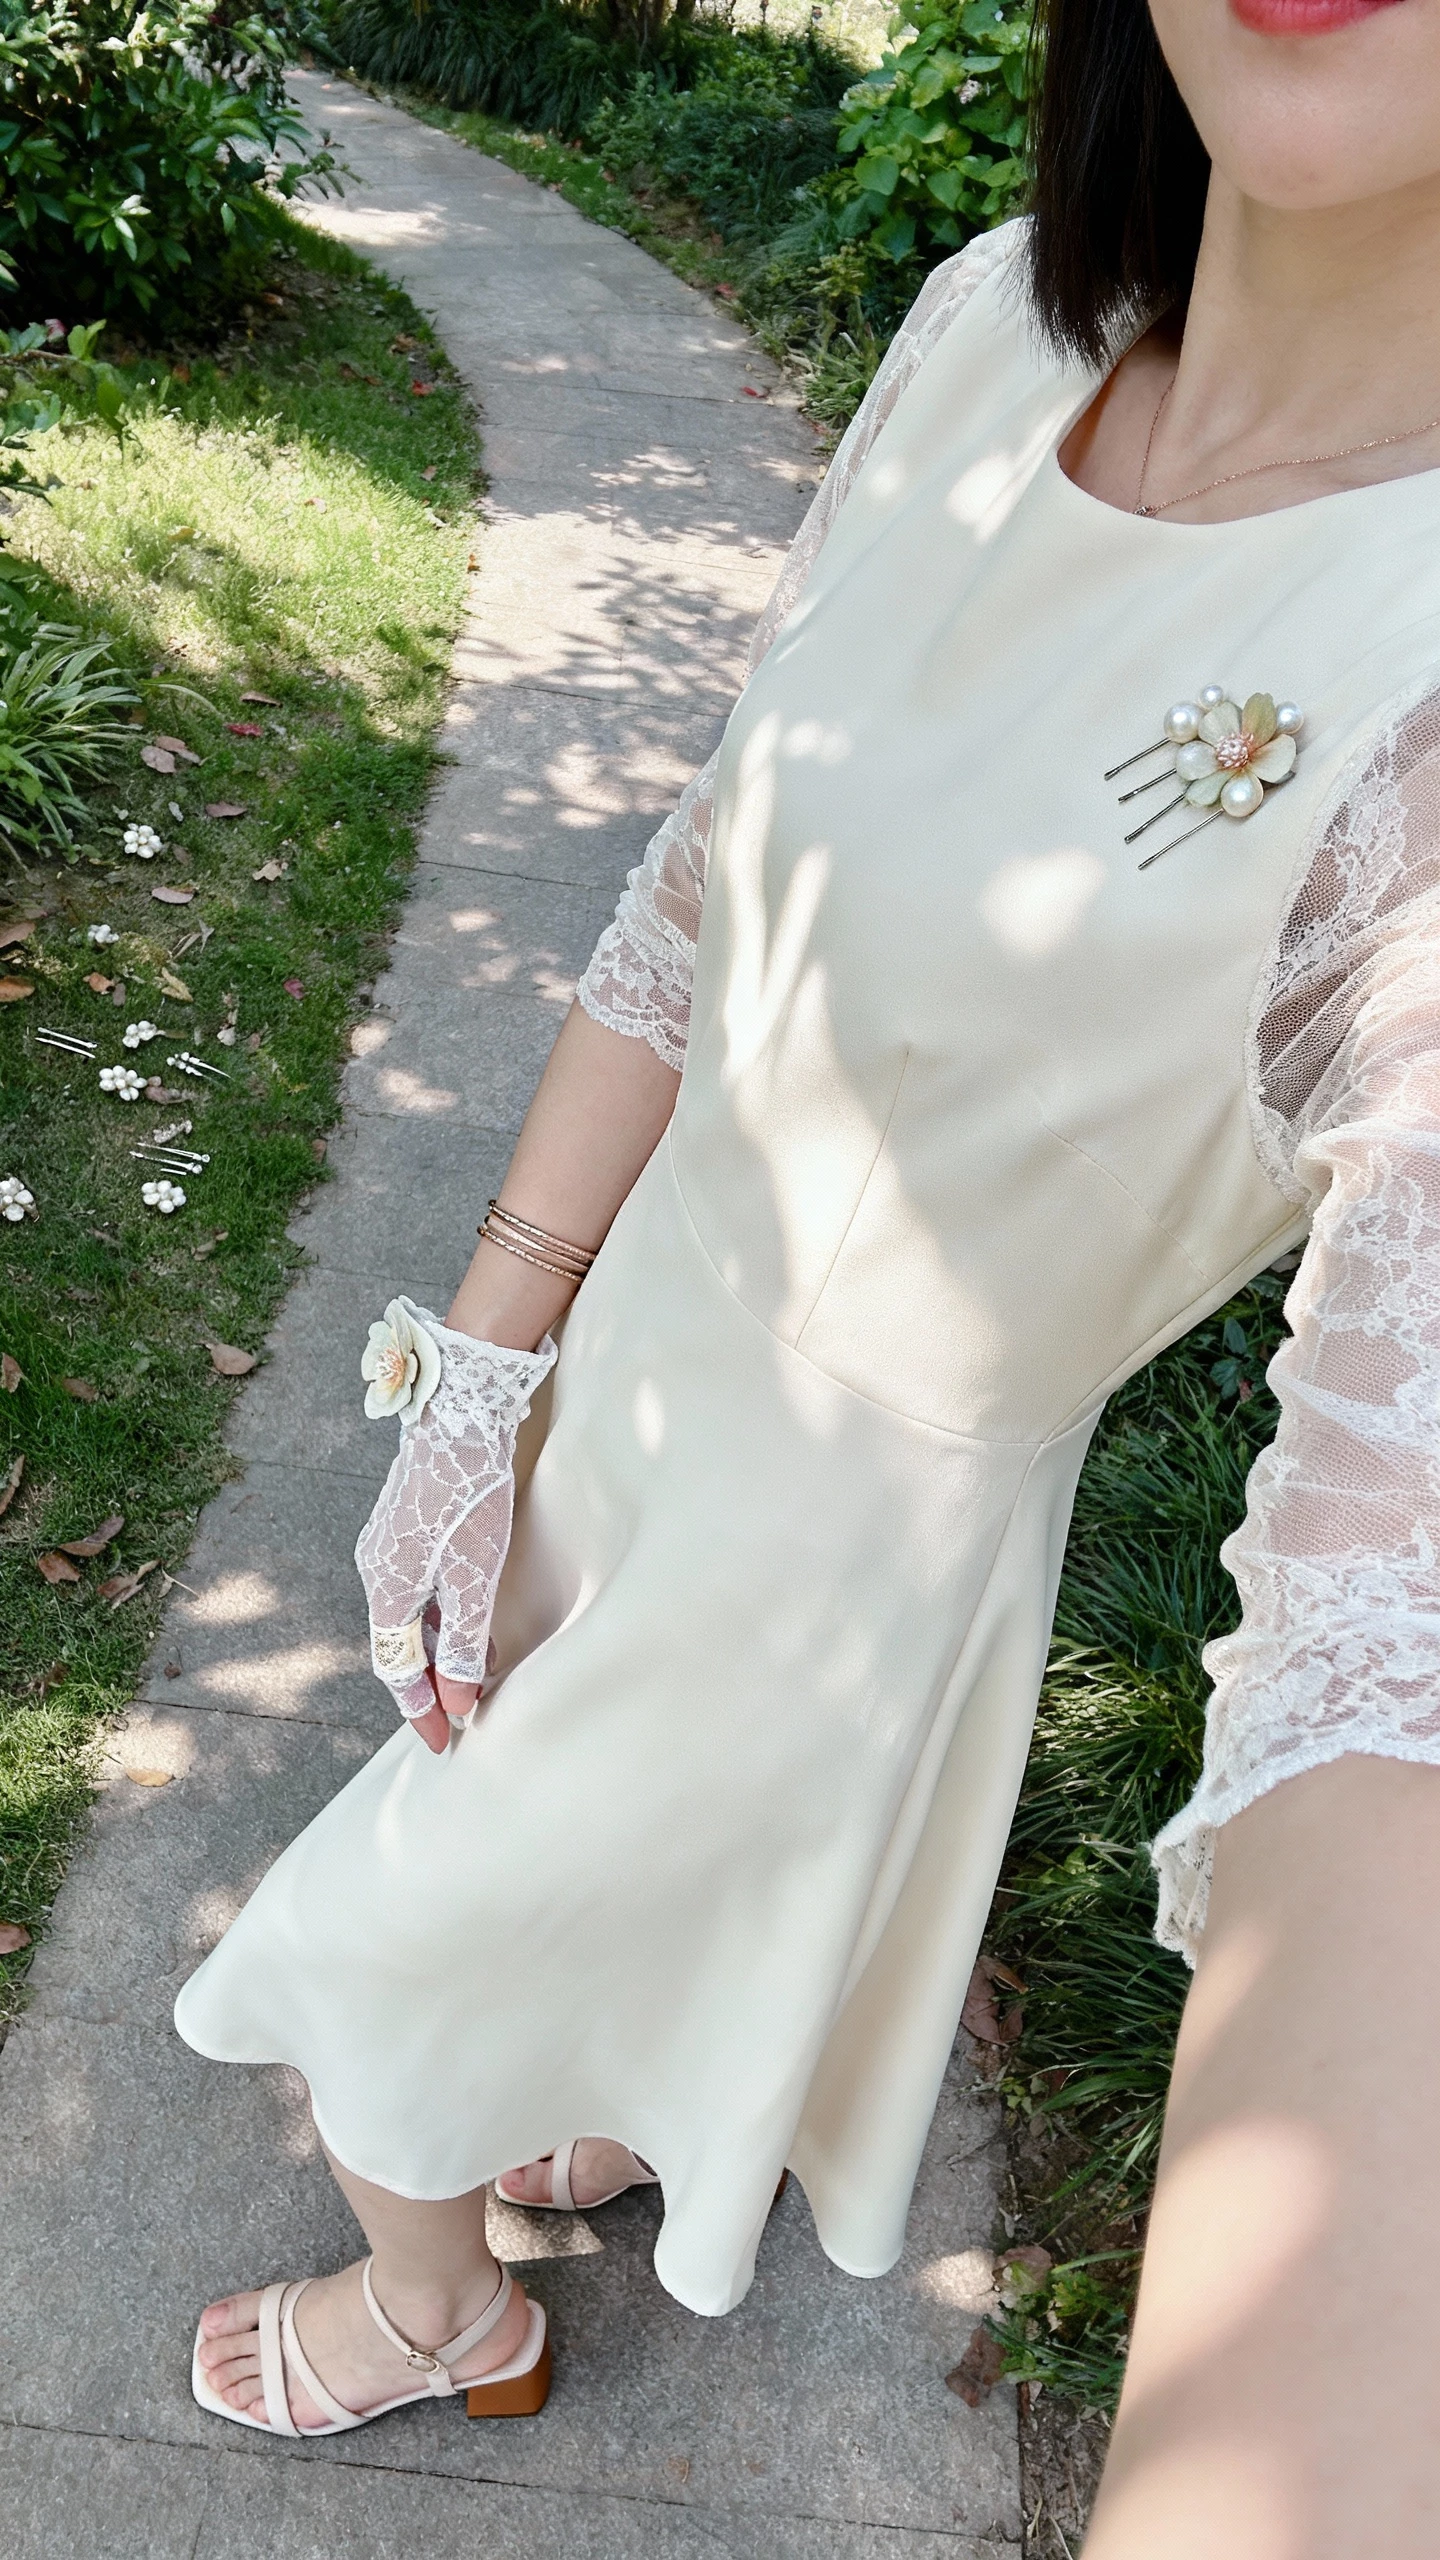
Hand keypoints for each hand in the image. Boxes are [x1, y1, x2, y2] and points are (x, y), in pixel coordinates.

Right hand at [354, 1299, 556, 1738]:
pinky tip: (468, 1622)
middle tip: (459, 1719)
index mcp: (387, 1589)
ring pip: (408, 1617)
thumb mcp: (475, 1575)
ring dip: (436, 1651)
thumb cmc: (470, 1494)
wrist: (459, 1414)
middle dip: (427, 1686)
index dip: (422, 1711)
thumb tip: (457, 1697)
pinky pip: (414, 1589)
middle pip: (397, 1646)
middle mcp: (376, 1570)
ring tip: (473, 1677)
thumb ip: (465, 1640)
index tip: (445, 1744)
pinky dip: (439, 1616)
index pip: (397, 1670)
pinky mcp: (402, 1527)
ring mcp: (385, 1546)